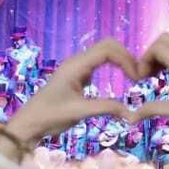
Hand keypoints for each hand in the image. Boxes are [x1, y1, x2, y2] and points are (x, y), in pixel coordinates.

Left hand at [1, 38, 142, 148]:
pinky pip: (99, 63)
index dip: (126, 59)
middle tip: (138, 76)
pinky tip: (122, 78)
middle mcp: (77, 62)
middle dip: (126, 56)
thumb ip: (105, 108)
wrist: (30, 122)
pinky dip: (114, 65)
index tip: (136, 78)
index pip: (107, 50)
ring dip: (121, 59)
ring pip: (104, 53)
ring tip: (134, 76)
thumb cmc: (50, 116)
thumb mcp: (79, 112)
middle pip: (108, 46)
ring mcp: (77, 67)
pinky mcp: (78, 75)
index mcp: (76, 66)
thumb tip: (131, 113)